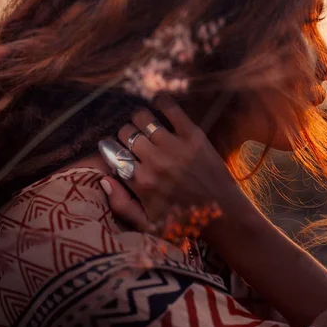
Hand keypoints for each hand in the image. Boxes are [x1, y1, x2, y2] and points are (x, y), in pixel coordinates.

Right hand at [99, 97, 249, 234]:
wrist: (223, 213)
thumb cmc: (184, 221)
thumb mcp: (148, 225)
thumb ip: (121, 205)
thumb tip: (103, 179)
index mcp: (141, 182)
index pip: (112, 153)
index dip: (113, 150)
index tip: (119, 151)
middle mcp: (154, 162)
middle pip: (125, 133)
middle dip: (127, 135)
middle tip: (136, 141)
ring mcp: (174, 146)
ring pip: (142, 117)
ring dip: (141, 119)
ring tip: (147, 126)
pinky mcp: (193, 136)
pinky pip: (170, 108)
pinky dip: (161, 102)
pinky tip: (159, 104)